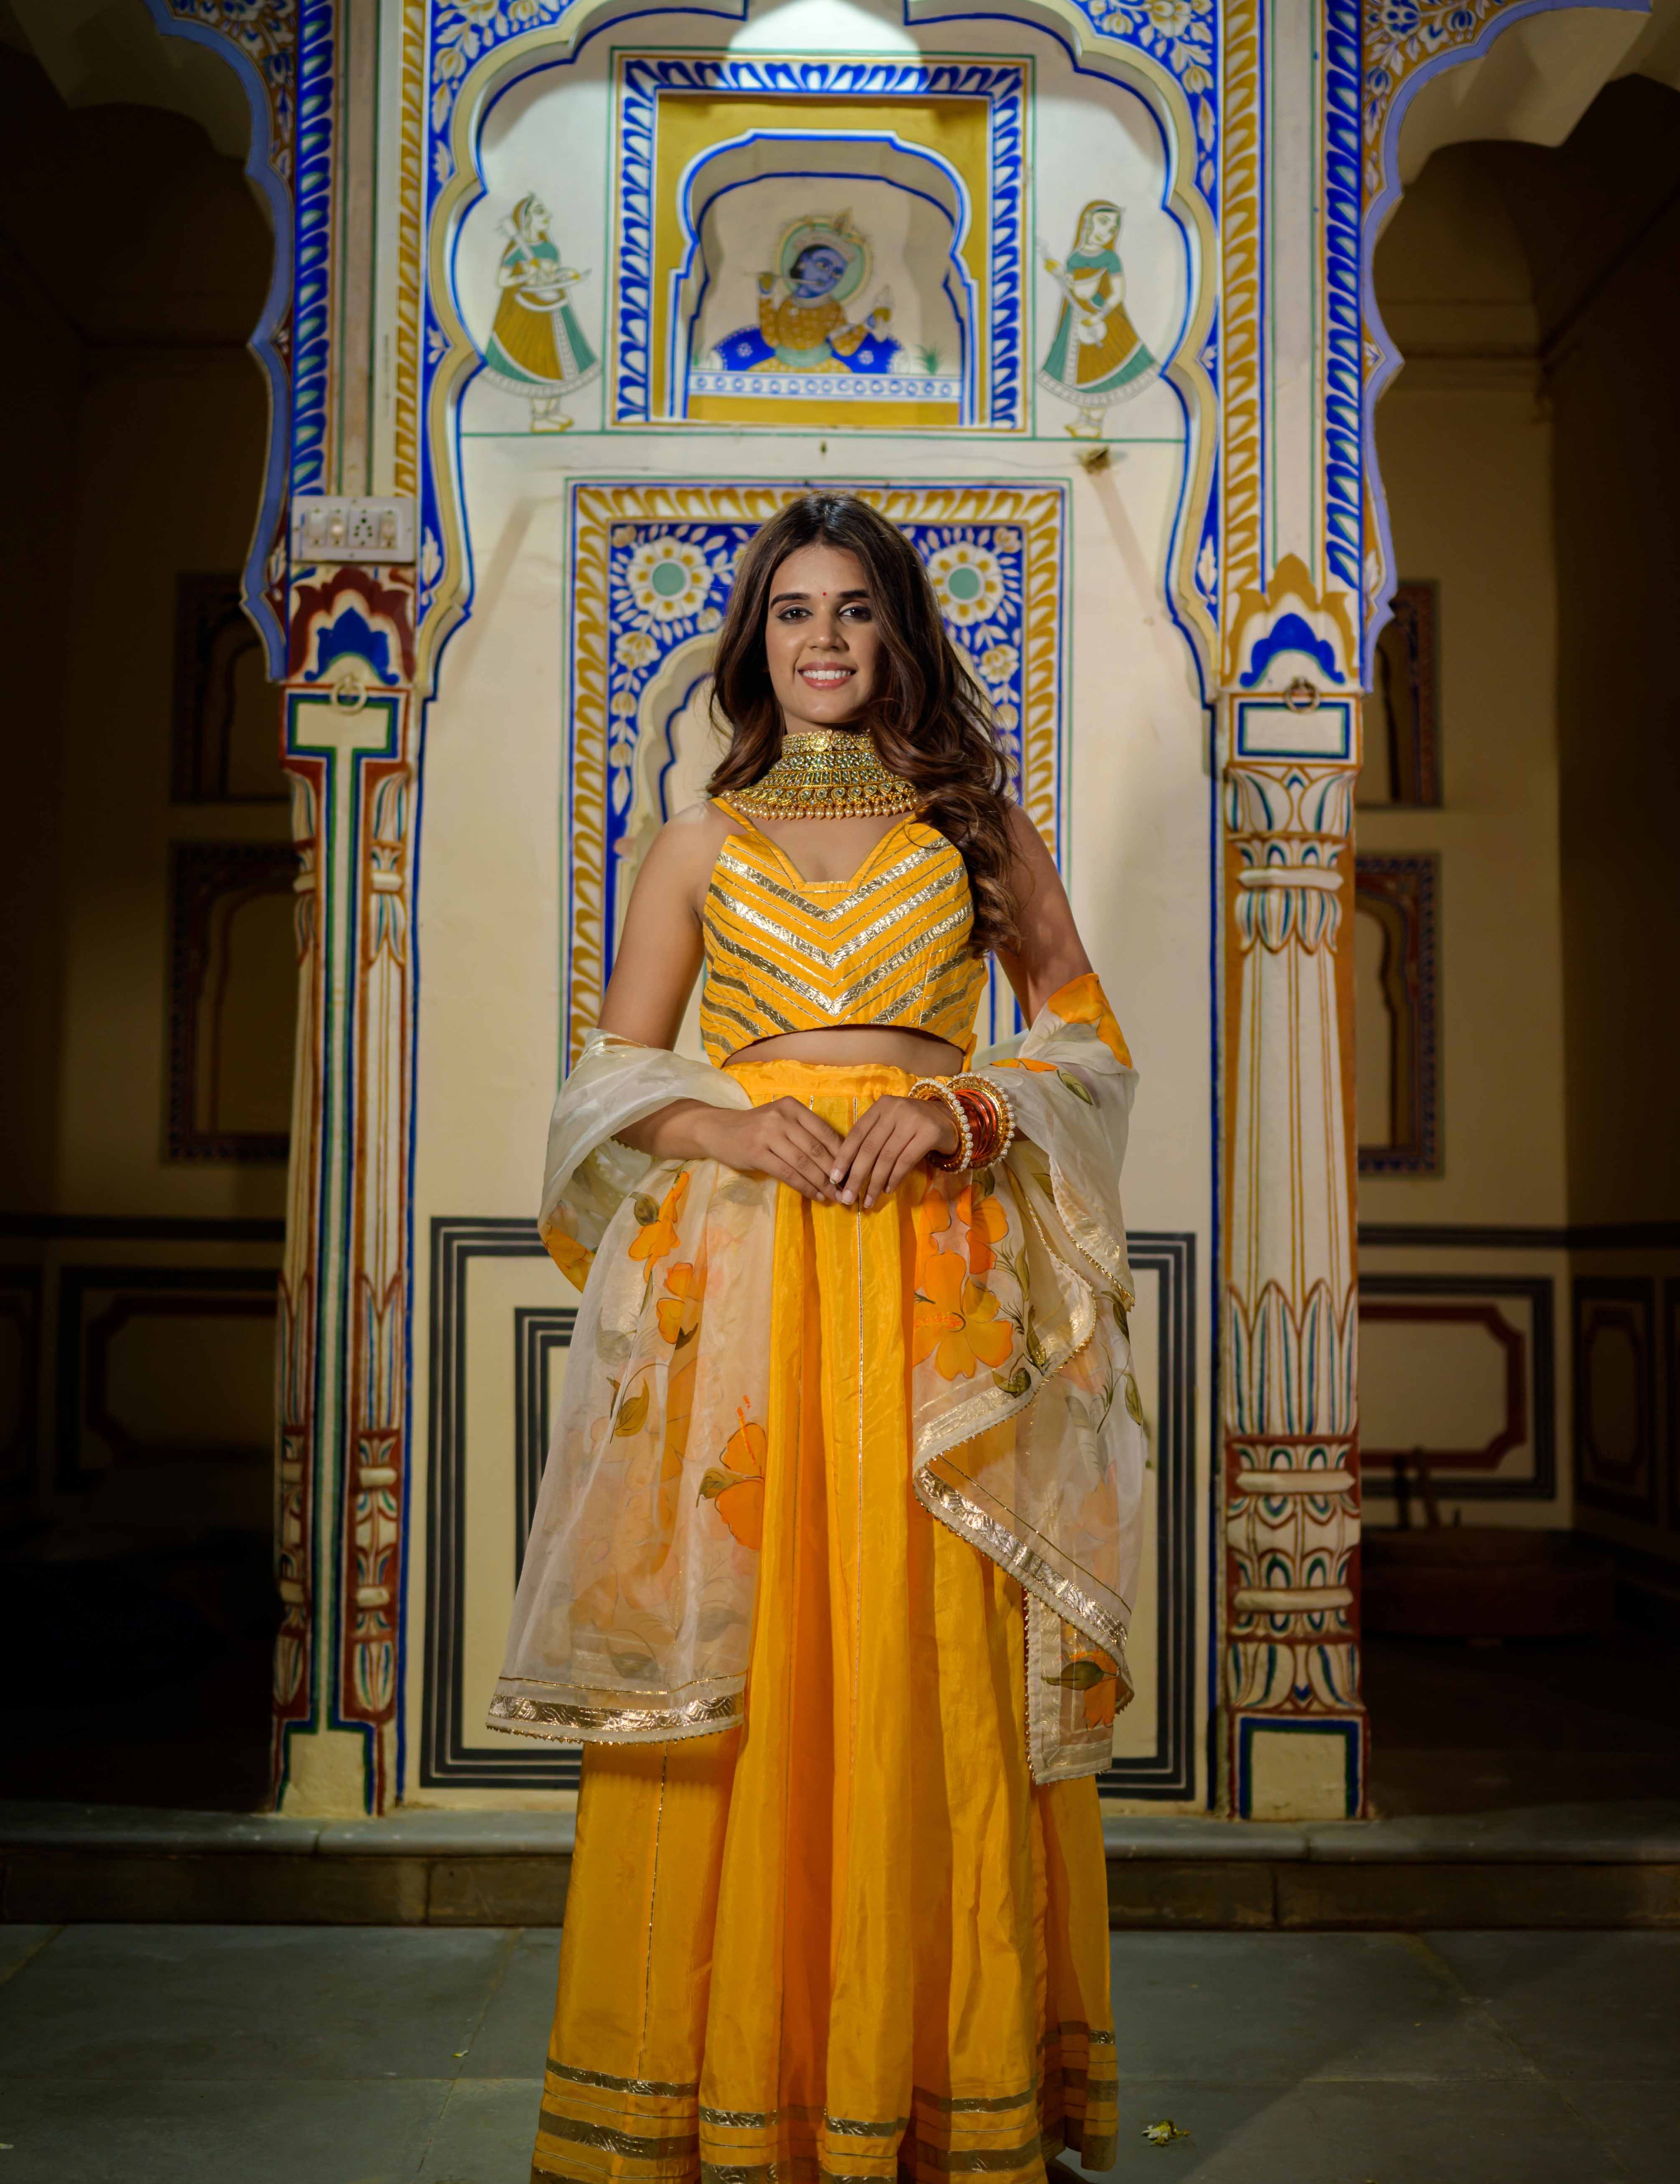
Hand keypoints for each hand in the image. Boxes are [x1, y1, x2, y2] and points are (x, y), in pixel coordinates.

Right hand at [699, 1098, 844, 1200]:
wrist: (716, 1129)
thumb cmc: (754, 1128)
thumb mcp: (779, 1120)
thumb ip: (804, 1132)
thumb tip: (838, 1158)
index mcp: (792, 1107)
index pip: (825, 1131)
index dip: (842, 1153)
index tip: (854, 1170)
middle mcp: (782, 1117)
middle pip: (817, 1148)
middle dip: (836, 1171)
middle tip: (848, 1188)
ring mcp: (768, 1134)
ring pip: (804, 1162)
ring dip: (822, 1182)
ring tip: (834, 1196)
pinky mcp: (757, 1152)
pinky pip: (788, 1173)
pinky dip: (805, 1186)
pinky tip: (815, 1195)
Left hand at [828, 1094, 957, 1208]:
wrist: (950, 1119)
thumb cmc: (913, 1126)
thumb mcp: (890, 1125)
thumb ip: (872, 1140)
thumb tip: (847, 1172)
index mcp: (881, 1106)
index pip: (856, 1134)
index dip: (844, 1157)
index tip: (834, 1178)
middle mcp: (895, 1109)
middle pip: (869, 1148)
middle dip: (856, 1176)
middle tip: (847, 1197)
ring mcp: (913, 1120)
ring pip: (887, 1157)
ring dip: (874, 1183)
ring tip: (867, 1200)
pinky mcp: (930, 1133)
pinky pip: (905, 1161)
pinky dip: (894, 1178)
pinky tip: (886, 1190)